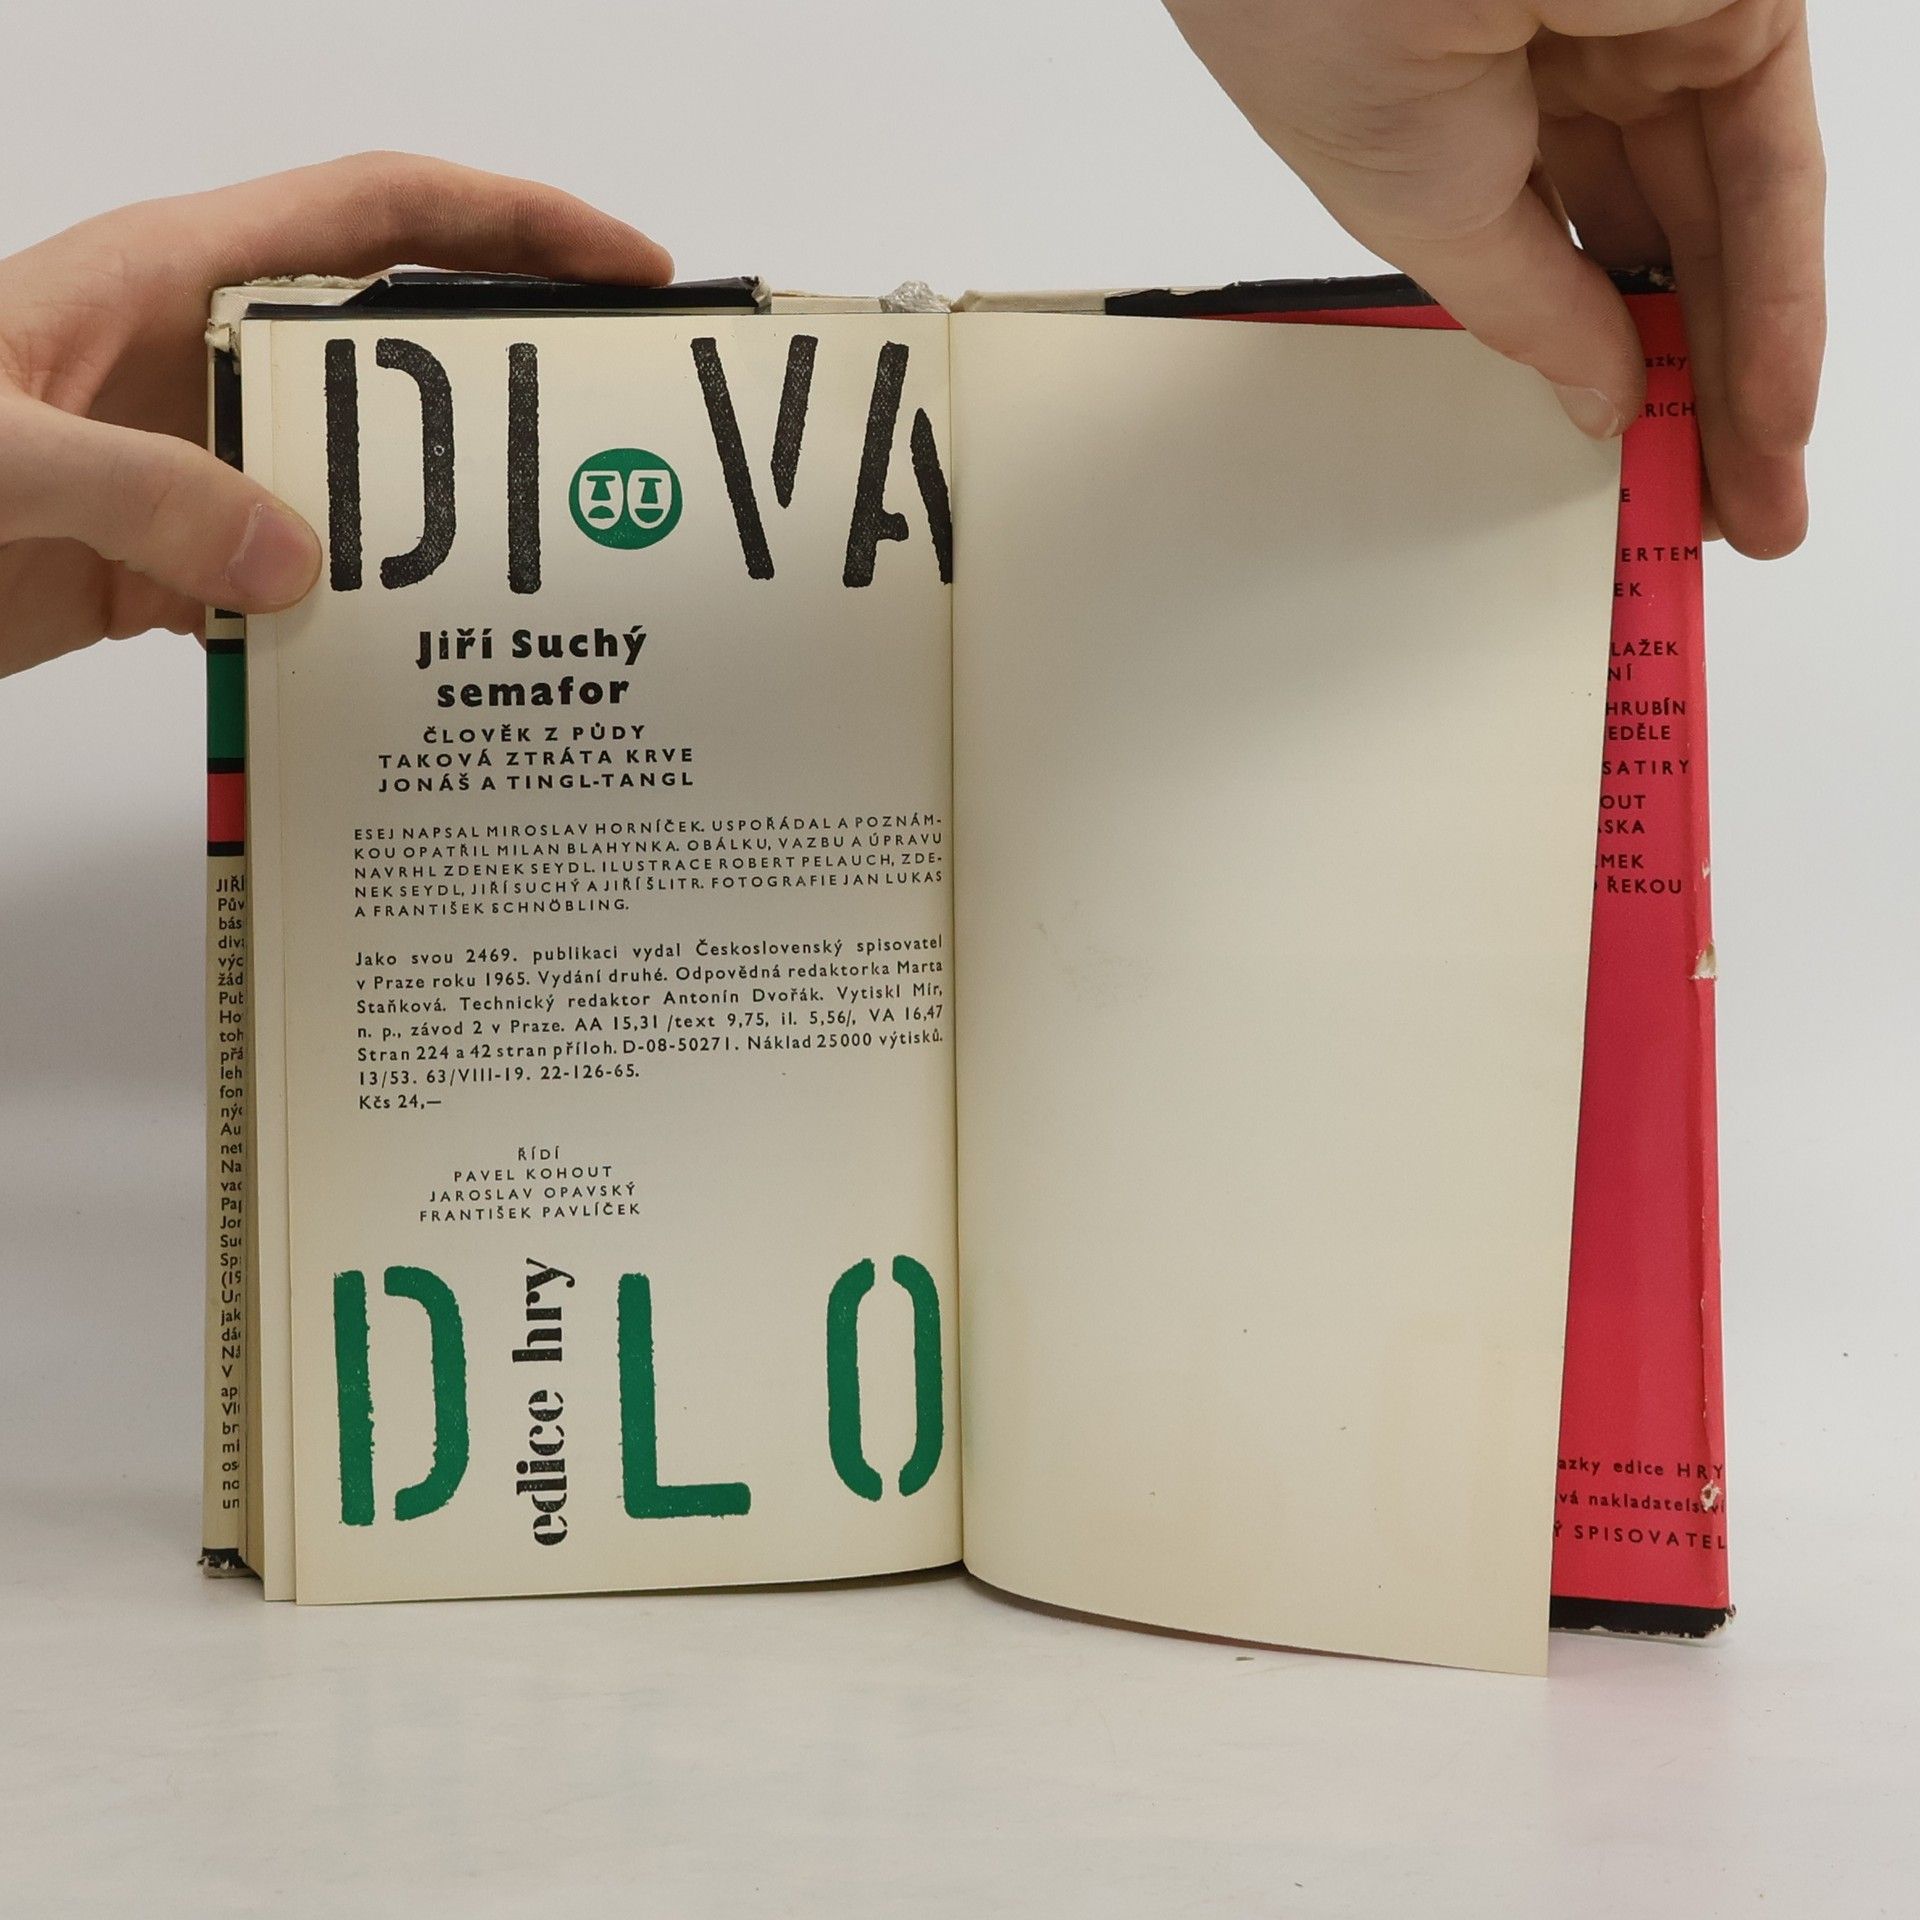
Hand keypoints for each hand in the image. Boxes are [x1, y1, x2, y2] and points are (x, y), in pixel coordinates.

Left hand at [0, 154, 671, 675]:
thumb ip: (146, 494)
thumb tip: (300, 565)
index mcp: (173, 281)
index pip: (381, 214)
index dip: (516, 221)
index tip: (624, 264)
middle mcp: (201, 363)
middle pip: (397, 347)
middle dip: (512, 379)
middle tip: (621, 440)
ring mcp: (189, 466)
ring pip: (358, 484)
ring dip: (440, 529)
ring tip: (545, 581)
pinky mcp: (166, 562)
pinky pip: (295, 585)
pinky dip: (352, 628)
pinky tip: (403, 673)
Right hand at [1164, 1, 1823, 555]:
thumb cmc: (1318, 19)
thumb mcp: (1424, 216)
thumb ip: (1532, 313)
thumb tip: (1600, 398)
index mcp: (1473, 108)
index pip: (1570, 259)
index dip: (1604, 372)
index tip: (1623, 474)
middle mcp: (1572, 64)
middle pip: (1664, 256)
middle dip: (1695, 394)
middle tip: (1712, 512)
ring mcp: (1660, 25)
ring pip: (1730, 229)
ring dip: (1750, 372)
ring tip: (1756, 497)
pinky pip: (1775, 172)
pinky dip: (1778, 297)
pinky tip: (1773, 406)